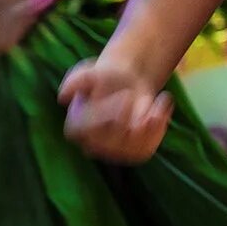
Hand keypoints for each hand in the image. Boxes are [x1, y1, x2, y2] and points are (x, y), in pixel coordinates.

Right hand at [58, 58, 173, 164]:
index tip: (126, 96)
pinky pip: (146, 150)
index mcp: (77, 127)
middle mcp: (92, 145)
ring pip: (133, 147)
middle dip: (131, 116)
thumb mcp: (91, 71)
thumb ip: (77, 80)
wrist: (126, 83)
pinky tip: (163, 108)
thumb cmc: (105, 77)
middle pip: (115, 139)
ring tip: (161, 99)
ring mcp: (113, 152)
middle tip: (141, 96)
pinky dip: (159, 129)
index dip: (110, 113)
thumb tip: (63, 95)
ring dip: (151, 123)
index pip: (92, 128)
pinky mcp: (133, 154)